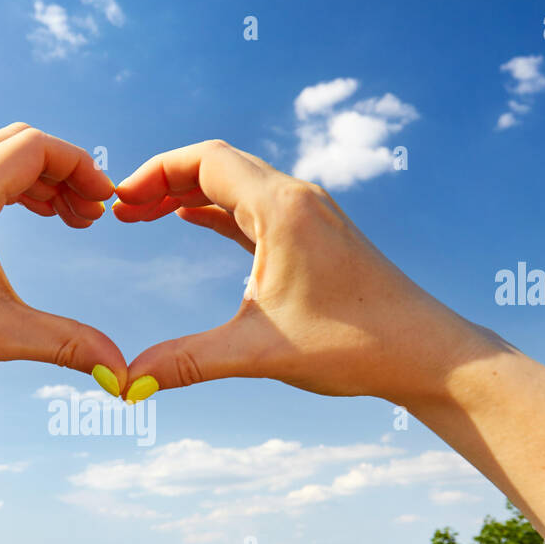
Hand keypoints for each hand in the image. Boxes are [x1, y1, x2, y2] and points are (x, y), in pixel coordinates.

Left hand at [0, 123, 127, 402]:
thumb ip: (65, 344)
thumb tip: (121, 375)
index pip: (37, 147)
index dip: (81, 168)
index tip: (104, 205)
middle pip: (20, 141)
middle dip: (64, 172)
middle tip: (91, 216)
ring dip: (38, 177)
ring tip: (69, 219)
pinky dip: (8, 183)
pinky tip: (30, 216)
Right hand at [112, 140, 497, 405]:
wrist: (426, 352)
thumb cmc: (354, 345)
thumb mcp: (259, 352)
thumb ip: (188, 362)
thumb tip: (125, 382)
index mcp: (282, 209)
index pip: (205, 161)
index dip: (154, 174)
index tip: (119, 201)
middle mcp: (298, 199)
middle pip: (218, 165)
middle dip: (164, 181)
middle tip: (122, 211)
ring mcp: (311, 216)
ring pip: (238, 185)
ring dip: (190, 193)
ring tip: (145, 216)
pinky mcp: (317, 237)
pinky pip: (255, 208)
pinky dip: (218, 210)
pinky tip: (192, 222)